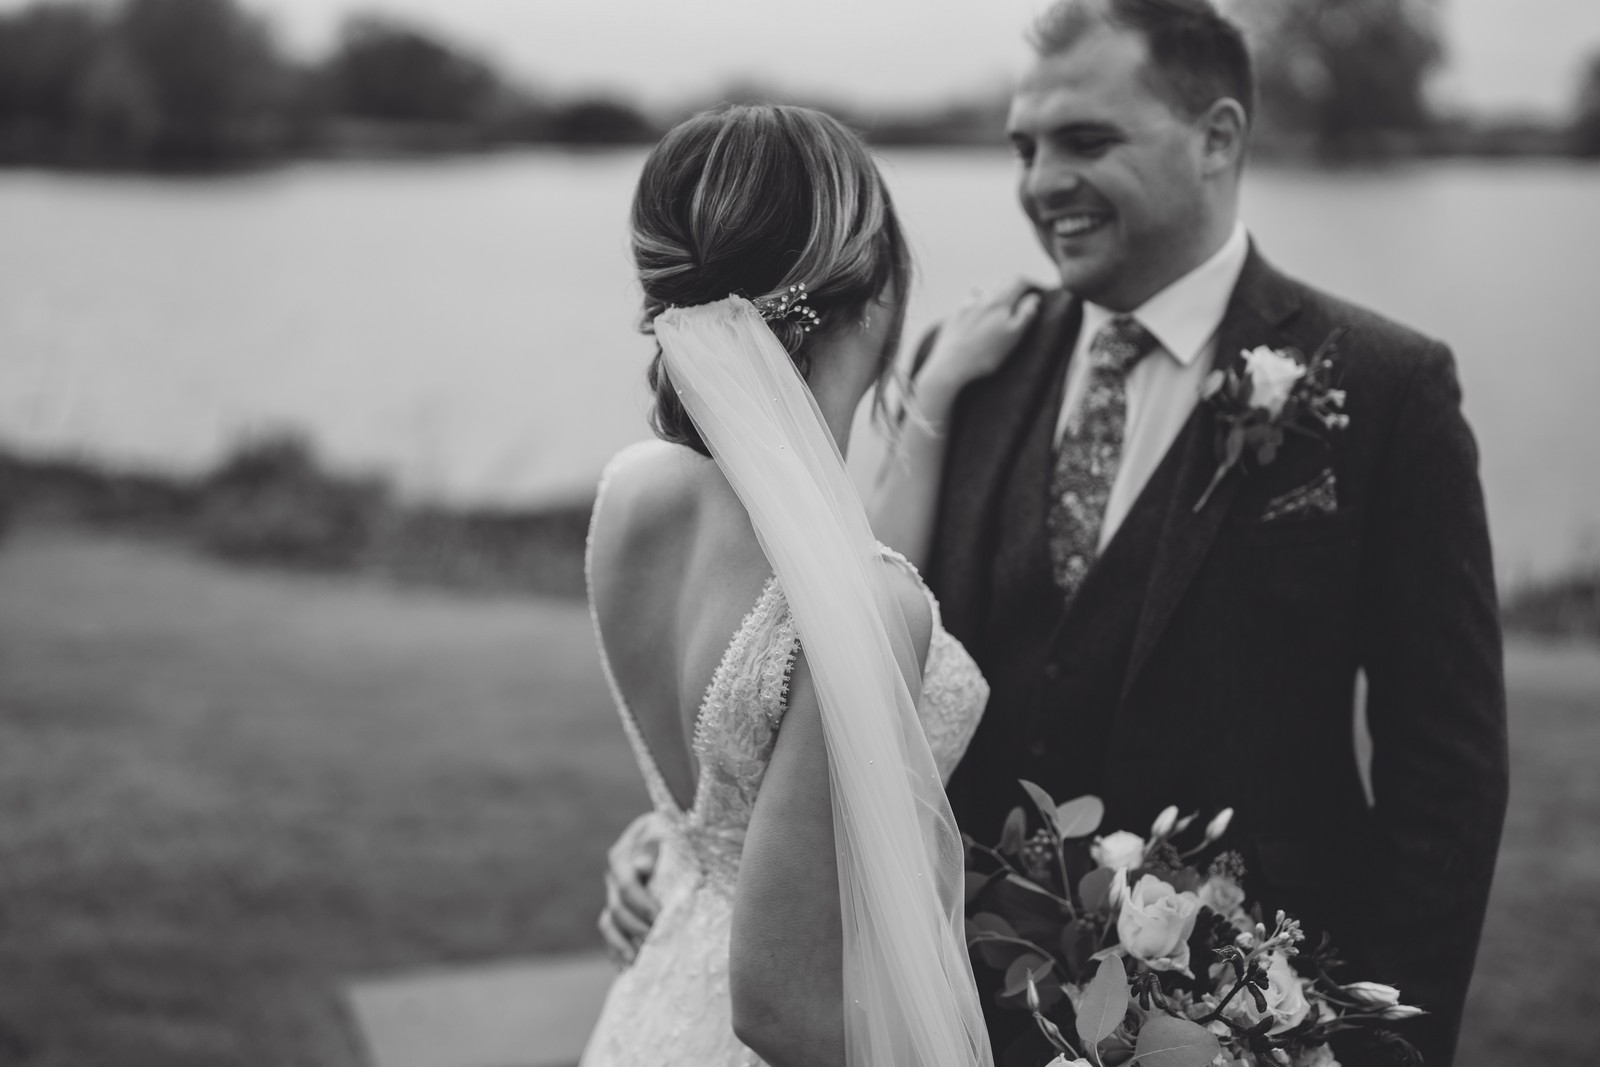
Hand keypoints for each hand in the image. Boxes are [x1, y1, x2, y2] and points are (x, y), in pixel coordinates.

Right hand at [598, 812, 663, 966]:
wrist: (667, 831)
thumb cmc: (671, 829)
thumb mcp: (665, 829)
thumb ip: (653, 847)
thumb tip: (642, 866)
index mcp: (621, 856)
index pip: (627, 885)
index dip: (642, 904)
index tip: (659, 918)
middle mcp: (612, 877)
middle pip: (618, 909)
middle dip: (636, 928)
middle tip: (656, 942)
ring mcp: (613, 895)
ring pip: (609, 924)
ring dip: (622, 945)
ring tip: (637, 962)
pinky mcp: (618, 910)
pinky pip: (610, 933)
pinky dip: (616, 951)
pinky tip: (625, 968)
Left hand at [916, 279, 1043, 417]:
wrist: (951, 366)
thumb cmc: (985, 354)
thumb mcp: (1013, 336)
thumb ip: (1026, 314)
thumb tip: (1034, 298)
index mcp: (999, 301)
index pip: (1018, 281)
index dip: (1031, 283)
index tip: (1038, 291)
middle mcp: (982, 297)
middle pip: (1002, 282)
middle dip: (1015, 286)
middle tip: (1024, 295)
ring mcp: (965, 305)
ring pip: (985, 289)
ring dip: (997, 291)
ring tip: (1003, 303)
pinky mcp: (954, 314)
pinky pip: (969, 300)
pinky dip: (979, 301)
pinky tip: (980, 311)